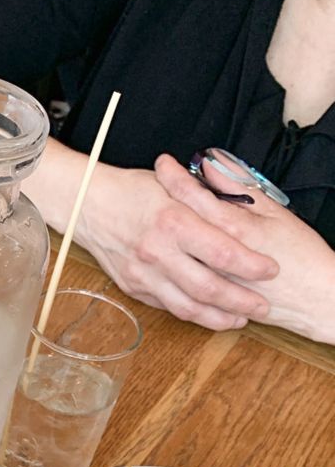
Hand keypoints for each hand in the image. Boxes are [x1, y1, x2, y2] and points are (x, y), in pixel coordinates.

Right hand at [77, 164, 279, 330]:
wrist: (86, 205)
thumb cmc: (132, 190)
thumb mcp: (174, 186)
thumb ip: (207, 201)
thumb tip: (244, 212)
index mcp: (173, 221)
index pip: (223, 252)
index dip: (251, 265)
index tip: (271, 270)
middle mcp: (157, 252)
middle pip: (208, 288)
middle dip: (241, 302)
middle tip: (263, 307)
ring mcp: (143, 274)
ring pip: (187, 307)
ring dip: (218, 317)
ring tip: (240, 319)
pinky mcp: (133, 287)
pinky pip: (168, 306)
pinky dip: (192, 314)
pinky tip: (209, 314)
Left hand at [154, 155, 334, 343]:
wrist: (317, 298)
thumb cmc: (301, 255)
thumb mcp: (276, 216)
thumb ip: (242, 192)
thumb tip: (216, 165)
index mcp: (236, 229)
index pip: (196, 197)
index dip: (176, 178)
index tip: (163, 164)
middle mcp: (218, 257)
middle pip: (179, 225)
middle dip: (162, 202)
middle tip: (149, 183)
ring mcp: (212, 281)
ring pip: (175, 259)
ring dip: (163, 238)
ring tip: (155, 219)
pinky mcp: (211, 303)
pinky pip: (181, 290)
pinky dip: (170, 271)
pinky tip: (166, 259)